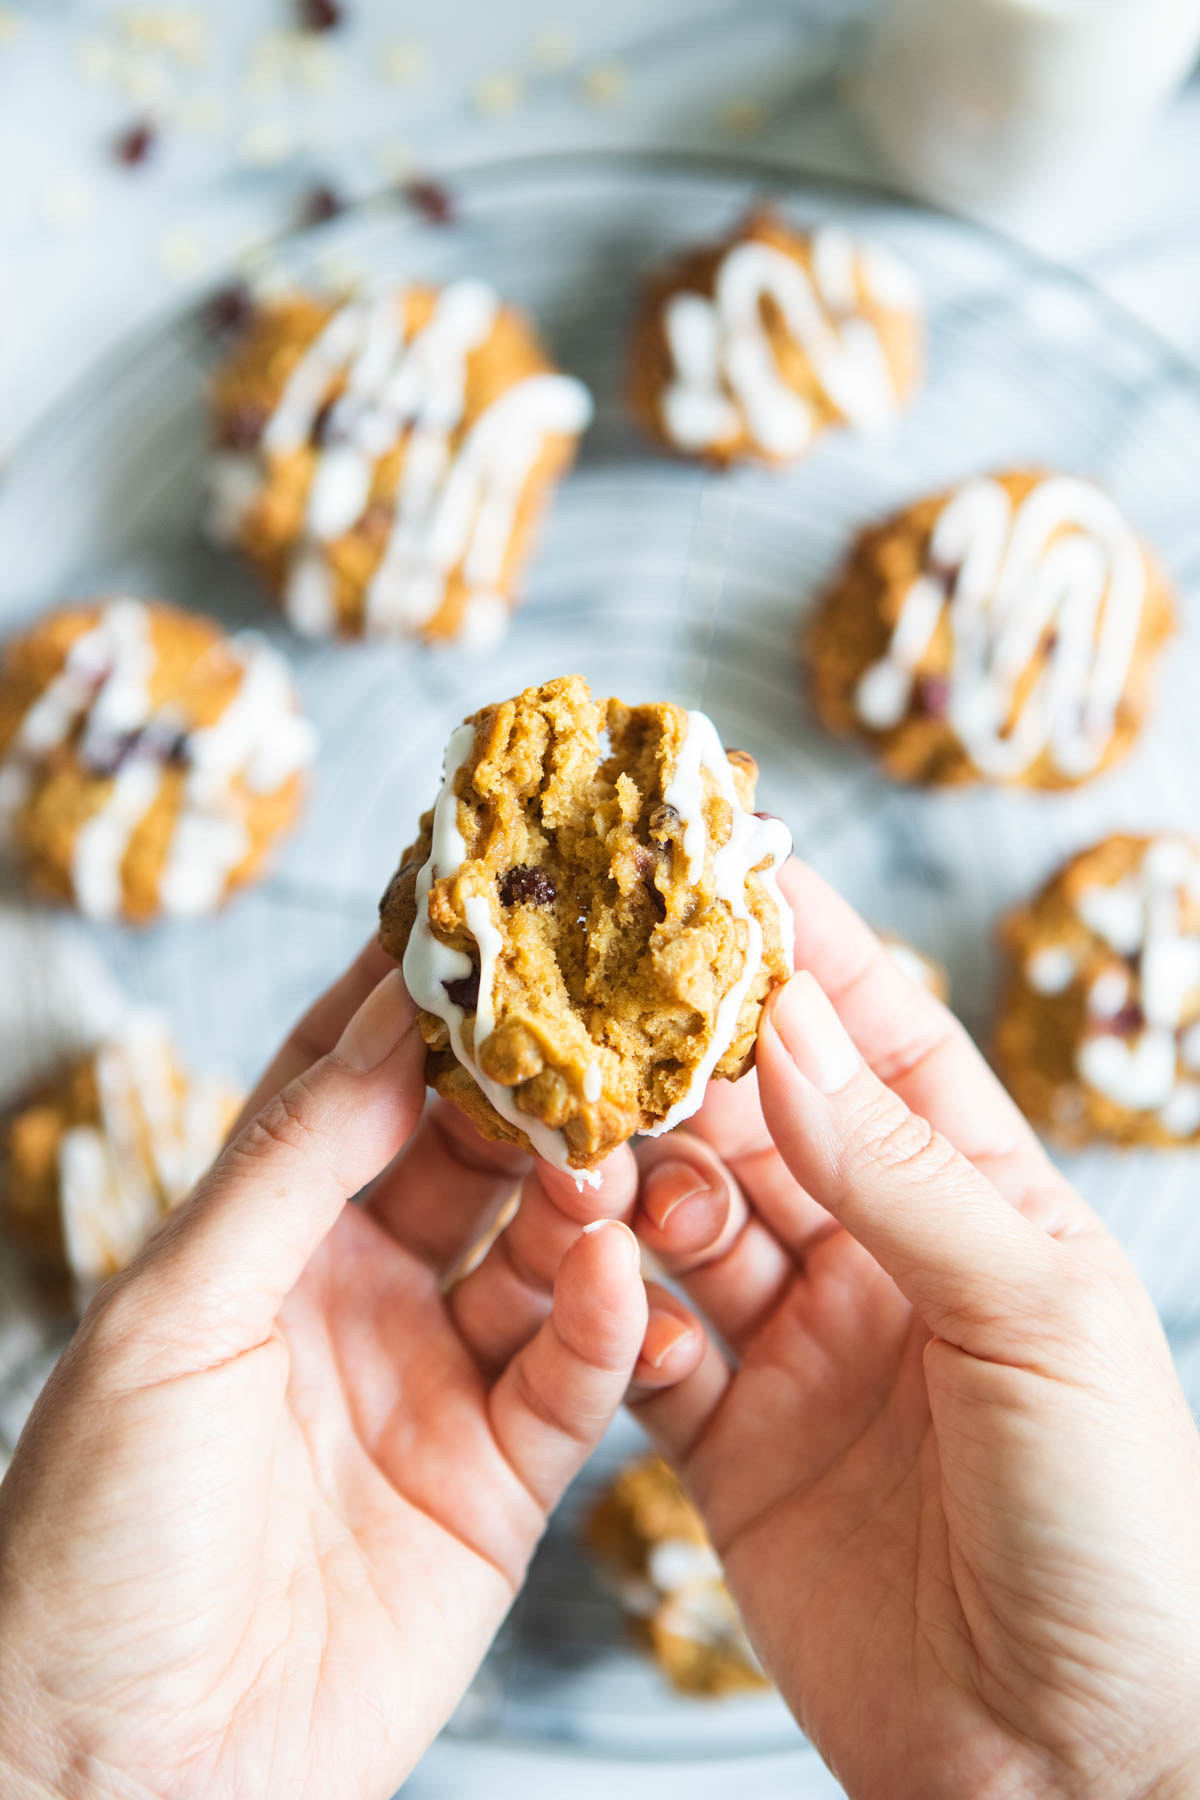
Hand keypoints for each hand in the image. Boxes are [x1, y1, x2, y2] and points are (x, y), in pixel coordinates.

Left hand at [0, 946, 700, 1799]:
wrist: (119, 1772)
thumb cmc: (92, 1537)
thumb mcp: (175, 1315)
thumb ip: (290, 1166)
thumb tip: (388, 1024)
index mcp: (261, 1243)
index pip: (351, 1087)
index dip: (412, 1000)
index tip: (483, 909)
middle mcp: (356, 1297)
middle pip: (468, 1158)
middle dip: (529, 1086)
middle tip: (597, 1011)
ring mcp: (435, 1386)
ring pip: (541, 1254)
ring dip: (584, 1194)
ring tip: (619, 1140)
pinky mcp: (498, 1486)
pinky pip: (575, 1380)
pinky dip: (606, 1319)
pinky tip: (618, 1268)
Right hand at [631, 862, 1199, 1799]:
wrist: (1071, 1764)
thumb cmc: (1114, 1527)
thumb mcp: (1030, 1316)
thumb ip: (896, 1173)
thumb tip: (786, 1025)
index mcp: (976, 1201)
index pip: (874, 1036)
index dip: (800, 950)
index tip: (716, 866)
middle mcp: (878, 1256)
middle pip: (757, 1119)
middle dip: (681, 1061)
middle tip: (593, 1004)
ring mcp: (798, 1347)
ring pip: (682, 1222)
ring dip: (630, 1185)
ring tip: (582, 1154)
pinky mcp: (728, 1445)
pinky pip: (640, 1349)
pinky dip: (606, 1312)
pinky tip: (592, 1289)